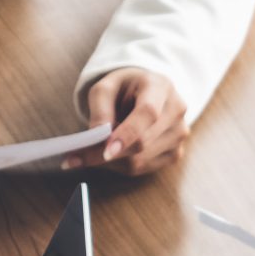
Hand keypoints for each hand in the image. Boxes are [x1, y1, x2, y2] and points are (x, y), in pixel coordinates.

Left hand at [65, 69, 187, 176]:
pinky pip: (143, 168)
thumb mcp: (105, 88)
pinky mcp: (176, 153)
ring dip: (112, 160)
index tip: (106, 151)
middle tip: (75, 157)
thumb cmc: (124, 89)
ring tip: (99, 146)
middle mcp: (176, 111)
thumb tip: (98, 139)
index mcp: (160, 87)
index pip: (148, 114)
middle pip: (142, 143)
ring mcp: (179, 134)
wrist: (146, 93)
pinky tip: (116, 151)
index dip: (127, 134)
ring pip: (140, 161)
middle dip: (106, 153)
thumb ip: (100, 110)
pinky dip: (121, 164)